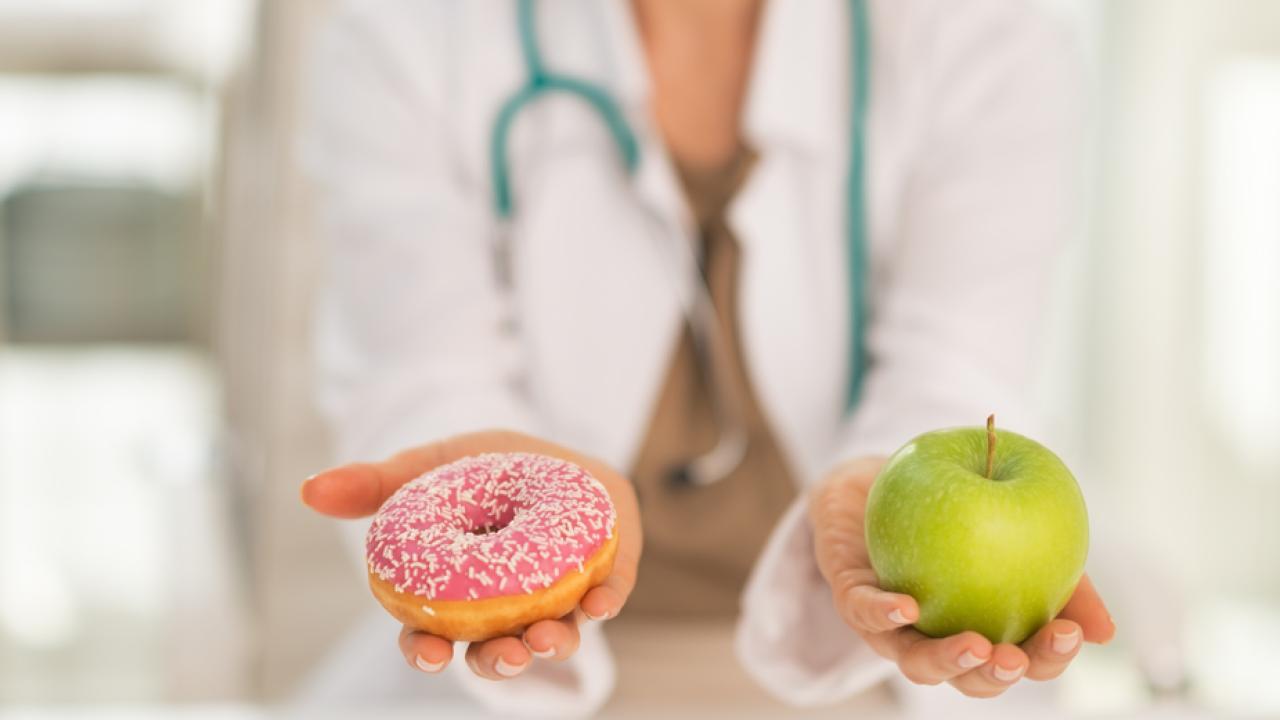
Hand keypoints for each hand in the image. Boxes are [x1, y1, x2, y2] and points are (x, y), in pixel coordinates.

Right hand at [301, 430, 641, 680]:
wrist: (558, 451)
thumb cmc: (487, 469)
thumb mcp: (431, 467)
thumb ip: (375, 484)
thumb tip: (308, 490)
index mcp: (461, 594)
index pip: (435, 635)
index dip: (427, 651)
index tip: (426, 652)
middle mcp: (509, 608)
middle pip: (496, 650)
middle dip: (498, 662)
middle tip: (503, 655)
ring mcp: (559, 597)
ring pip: (553, 635)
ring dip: (551, 644)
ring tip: (547, 638)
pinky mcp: (606, 572)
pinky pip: (607, 594)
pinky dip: (605, 602)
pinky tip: (601, 603)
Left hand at [810, 456, 1114, 697]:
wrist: (881, 481)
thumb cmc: (957, 513)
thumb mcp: (1017, 533)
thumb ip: (1061, 576)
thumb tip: (1107, 633)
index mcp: (984, 630)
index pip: (1023, 661)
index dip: (1047, 658)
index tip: (1069, 634)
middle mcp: (938, 639)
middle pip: (970, 677)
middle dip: (995, 676)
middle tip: (1015, 659)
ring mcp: (892, 627)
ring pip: (915, 661)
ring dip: (945, 660)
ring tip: (974, 645)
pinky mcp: (852, 596)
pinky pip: (864, 612)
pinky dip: (883, 614)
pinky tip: (907, 607)